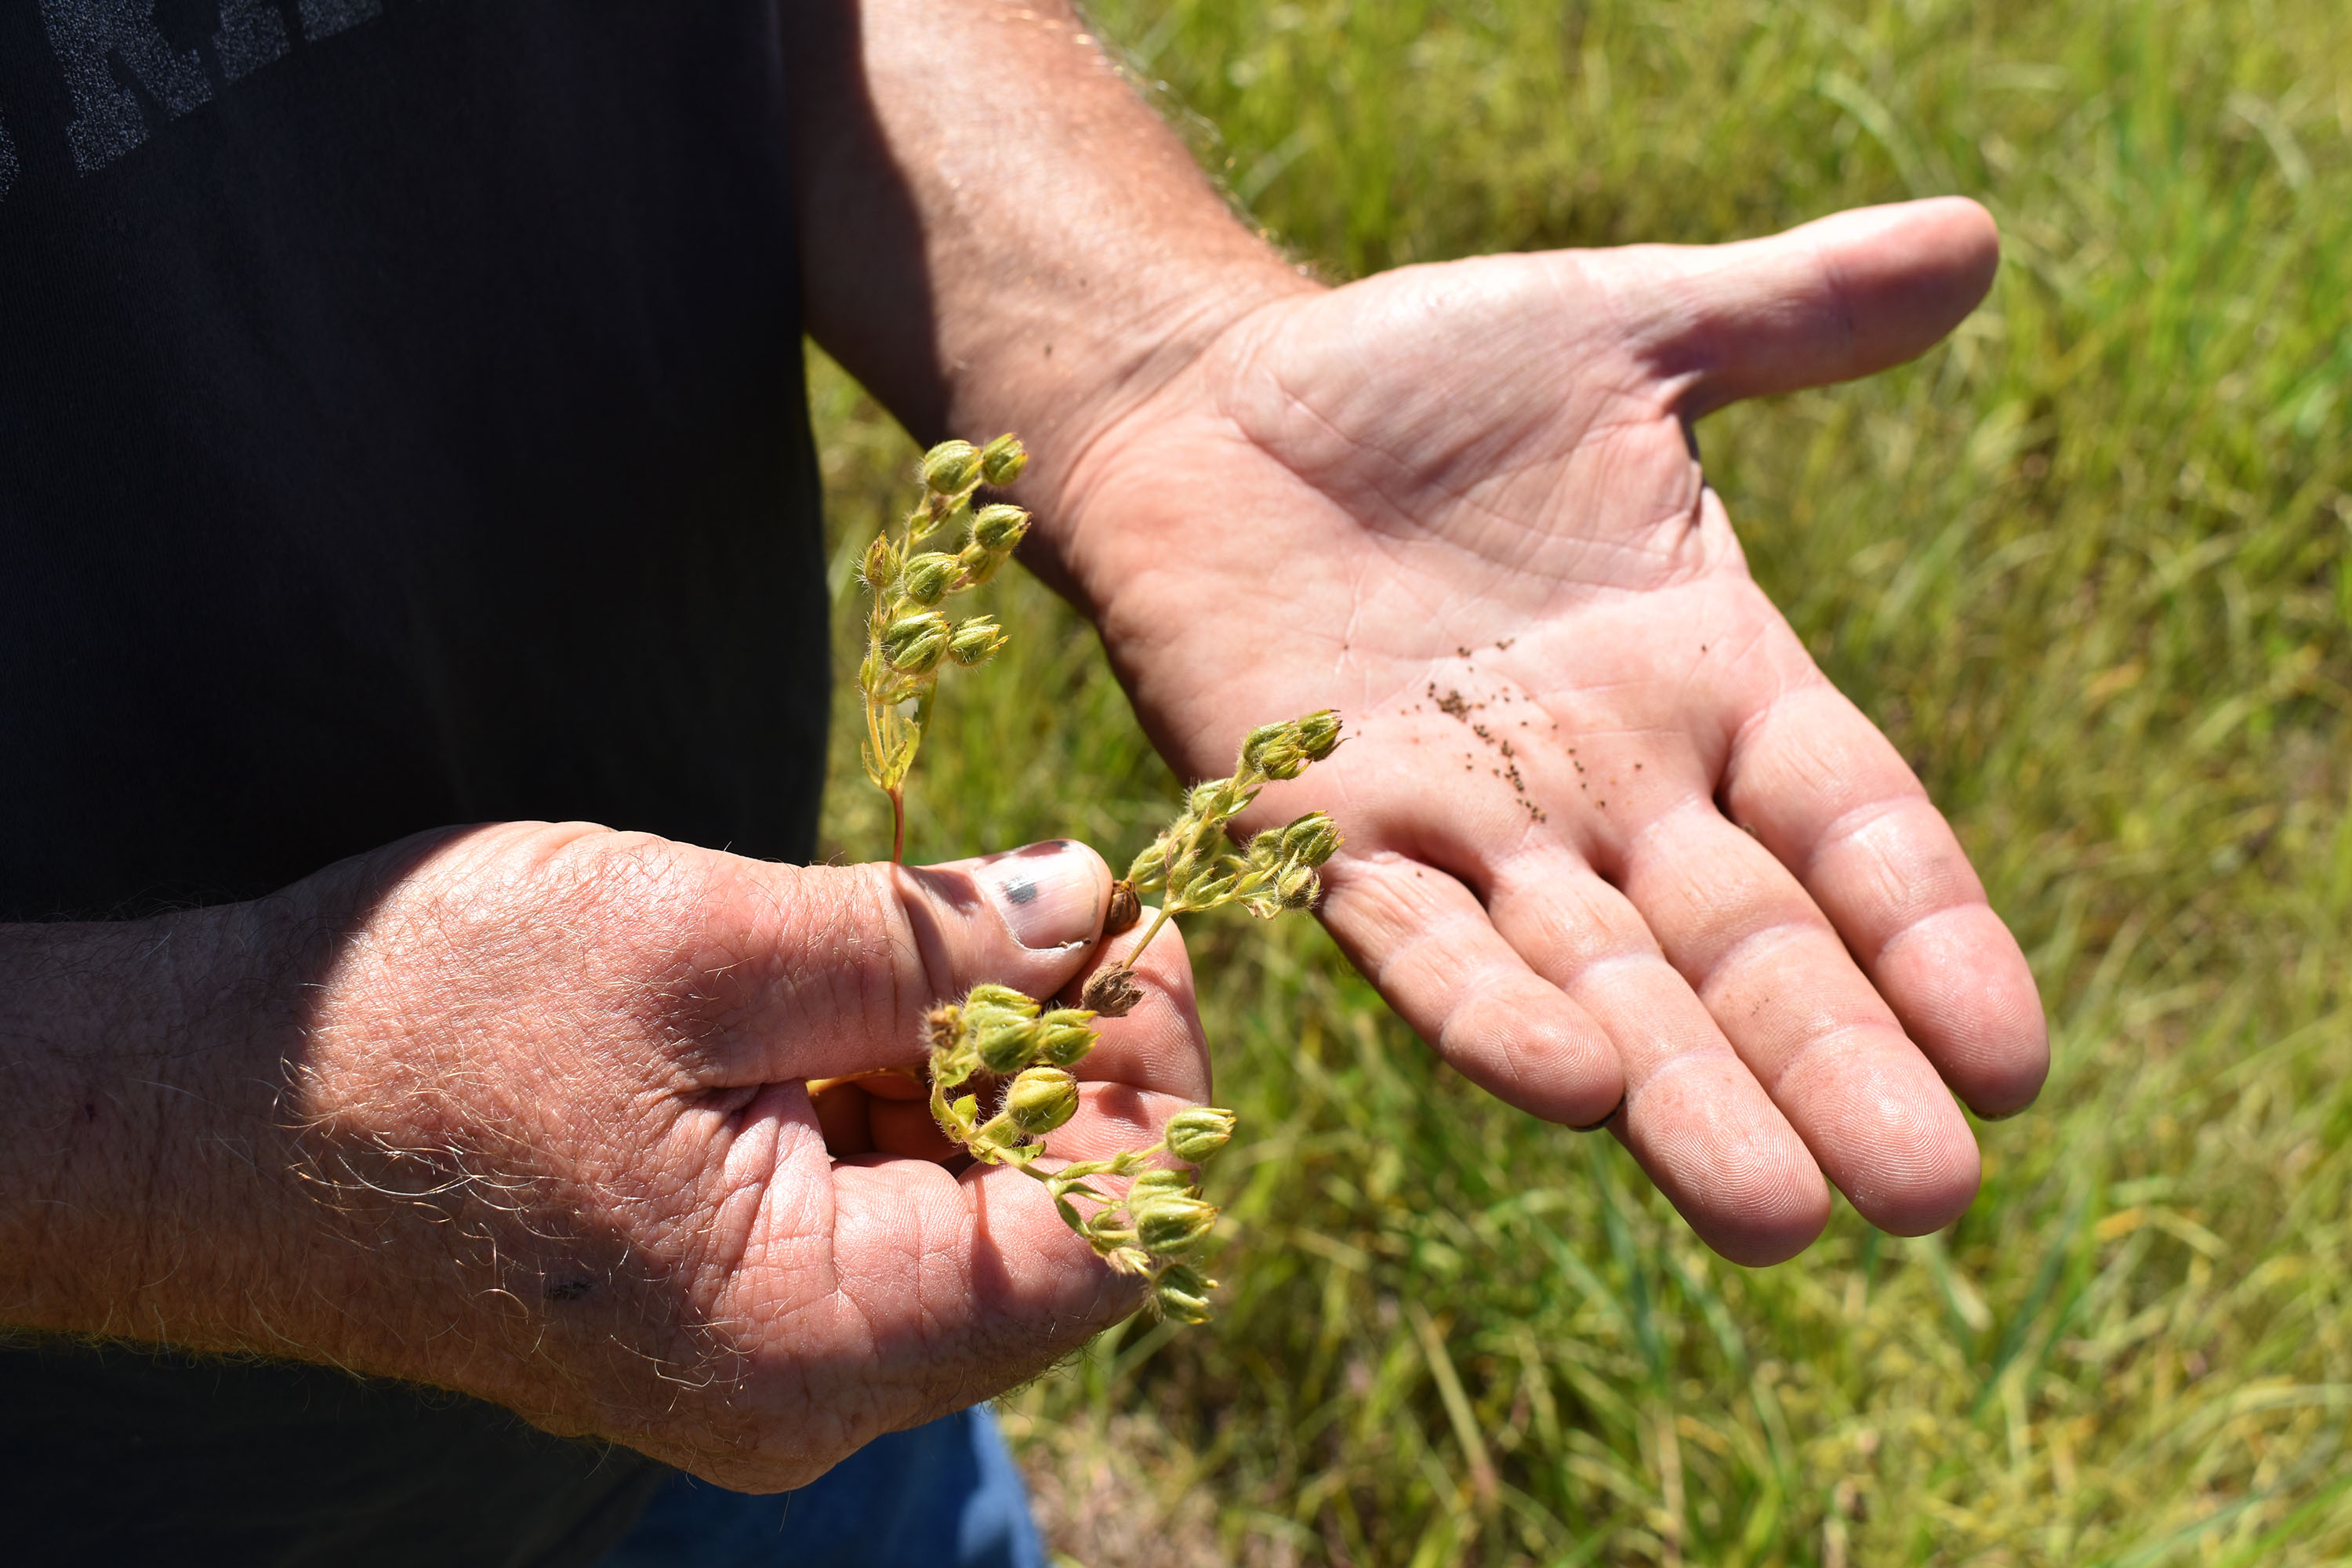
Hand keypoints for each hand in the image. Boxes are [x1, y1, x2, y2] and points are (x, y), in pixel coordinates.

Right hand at [190, 828, 1199, 1489]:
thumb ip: (920, 940)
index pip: (1098, 1241)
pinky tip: (851, 991)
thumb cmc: (425, 1025)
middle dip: (1069, 1051)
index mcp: (811, 1338)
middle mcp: (808, 1387)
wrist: (215, 1111)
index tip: (1136, 920)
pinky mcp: (732, 1298)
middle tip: (1040, 894)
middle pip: (1049, 1226)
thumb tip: (1092, 904)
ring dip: (982, 1056)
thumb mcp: (697, 942)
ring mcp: (770, 1352)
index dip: (1152, 1073)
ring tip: (921, 929)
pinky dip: (902, 1084)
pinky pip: (882, 1202)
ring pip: (972, 1204)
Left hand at [1049, 198, 2045, 1264]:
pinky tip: (1572, 1096)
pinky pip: (1418, 942)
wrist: (1211, 399)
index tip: (2010, 1058)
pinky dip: (1488, 1015)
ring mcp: (1469, 822)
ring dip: (1680, 1095)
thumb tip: (1984, 233)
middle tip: (1922, 1199)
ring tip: (1769, 1215)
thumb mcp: (1626, 326)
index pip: (1852, 826)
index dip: (1928, 935)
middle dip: (1829, 1066)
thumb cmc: (1417, 374)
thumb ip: (1790, 310)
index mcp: (1706, 679)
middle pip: (1744, 946)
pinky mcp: (1323, 829)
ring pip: (1601, 981)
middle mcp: (1607, 783)